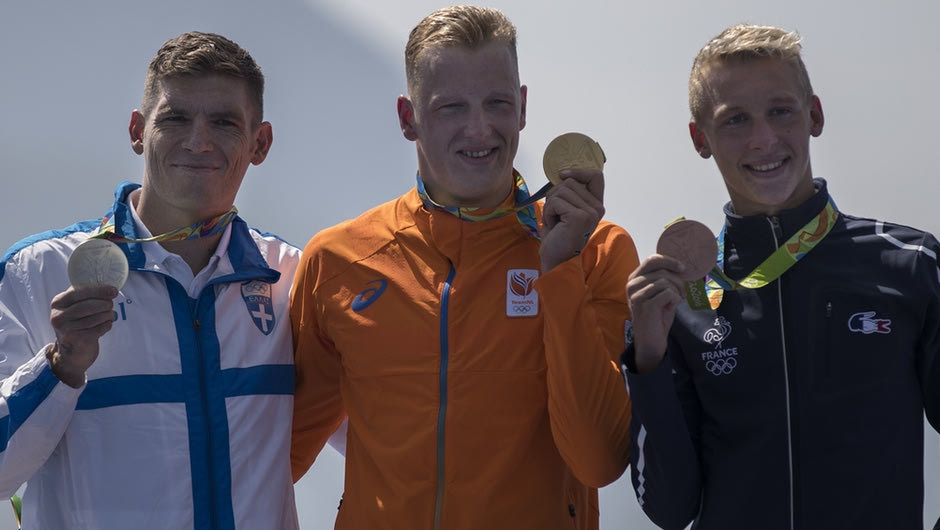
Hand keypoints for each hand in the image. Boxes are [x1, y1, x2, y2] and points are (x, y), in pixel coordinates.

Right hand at [47, 285, 118, 387]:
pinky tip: (106, 325)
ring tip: (110, 315)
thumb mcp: (74, 307)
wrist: (71, 352)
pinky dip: (107, 325)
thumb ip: (85, 295)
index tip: (114, 290)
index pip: (79, 292)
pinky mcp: (77, 340)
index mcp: (57, 303)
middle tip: (111, 305)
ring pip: (96, 317)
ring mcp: (66, 329)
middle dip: (105, 304)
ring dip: (108, 315)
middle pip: (88, 305)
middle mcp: (58, 316)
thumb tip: (108, 285)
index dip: (99, 290)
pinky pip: (100, 328)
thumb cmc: (77, 324)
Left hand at [539, 168, 604, 271]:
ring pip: (560, 190)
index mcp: (596, 205)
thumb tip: (562, 173)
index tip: (562, 174)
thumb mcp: (566, 209)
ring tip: (555, 222)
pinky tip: (553, 226)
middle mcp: (598, 208)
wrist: (556, 260)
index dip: (578, 171)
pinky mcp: (579, 217)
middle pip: (570, 181)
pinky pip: (555, 201)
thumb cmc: (558, 235)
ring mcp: (590, 212)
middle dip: (555, 195)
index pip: (596, 176)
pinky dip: (548, 213)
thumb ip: (569, 192)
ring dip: (550, 205)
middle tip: (556, 215)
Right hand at [626, 255, 686, 373]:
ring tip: (676, 301)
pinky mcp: (645, 306)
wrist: (651, 341)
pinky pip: (668, 293)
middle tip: (682, 294)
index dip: (670, 261)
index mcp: (634, 279)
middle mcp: (632, 285)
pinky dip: (675, 300)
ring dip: (677, 291)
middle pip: (662, 272)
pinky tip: (671, 307)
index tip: (682, 268)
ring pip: (666, 282)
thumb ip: (664, 279)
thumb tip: (681, 266)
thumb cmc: (657, 316)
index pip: (652, 260)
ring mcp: (636, 295)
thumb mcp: (659, 293)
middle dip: (678, 281)